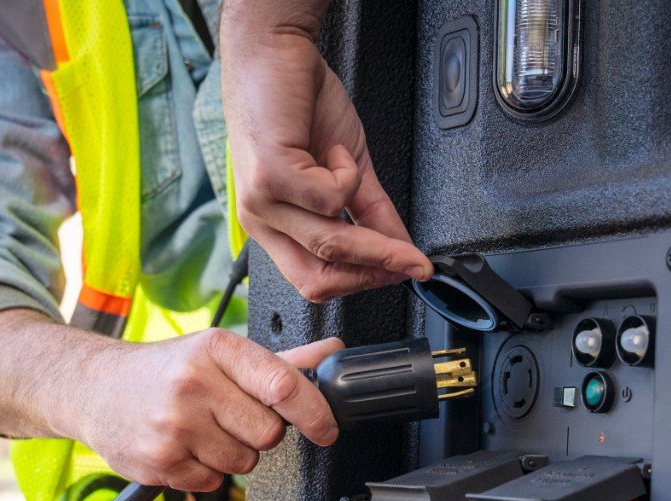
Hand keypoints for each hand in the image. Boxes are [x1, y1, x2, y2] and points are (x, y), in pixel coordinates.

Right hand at [80, 330, 344, 491]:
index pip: (283, 385)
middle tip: (232, 416)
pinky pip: (213, 483)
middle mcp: (193, 384)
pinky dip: (206, 471)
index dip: (314, 412)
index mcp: (215, 348)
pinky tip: (184, 447)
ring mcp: (173, 426)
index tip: (326, 429)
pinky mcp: (158, 462)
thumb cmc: (167, 369)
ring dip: (233, 453)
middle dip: (260, 432)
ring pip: (244, 462)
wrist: (94, 388)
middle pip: (269, 433)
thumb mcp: (221, 353)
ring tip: (203, 429)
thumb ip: (282, 360)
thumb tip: (334, 354)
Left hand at [220, 2, 432, 302]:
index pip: (318, 280)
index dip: (365, 282)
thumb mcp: (345, 167)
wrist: (273, 49)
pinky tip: (338, 152)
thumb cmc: (296, 100)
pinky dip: (348, 175)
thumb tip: (402, 249)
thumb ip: (372, 213)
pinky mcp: (269, 175)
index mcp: (275, 225)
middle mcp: (262, 220)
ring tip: (365, 182)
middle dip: (373, 270)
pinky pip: (329, 199)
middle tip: (408, 258)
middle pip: (319, 279)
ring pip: (328, 243)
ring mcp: (261, 202)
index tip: (405, 270)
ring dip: (368, 228)